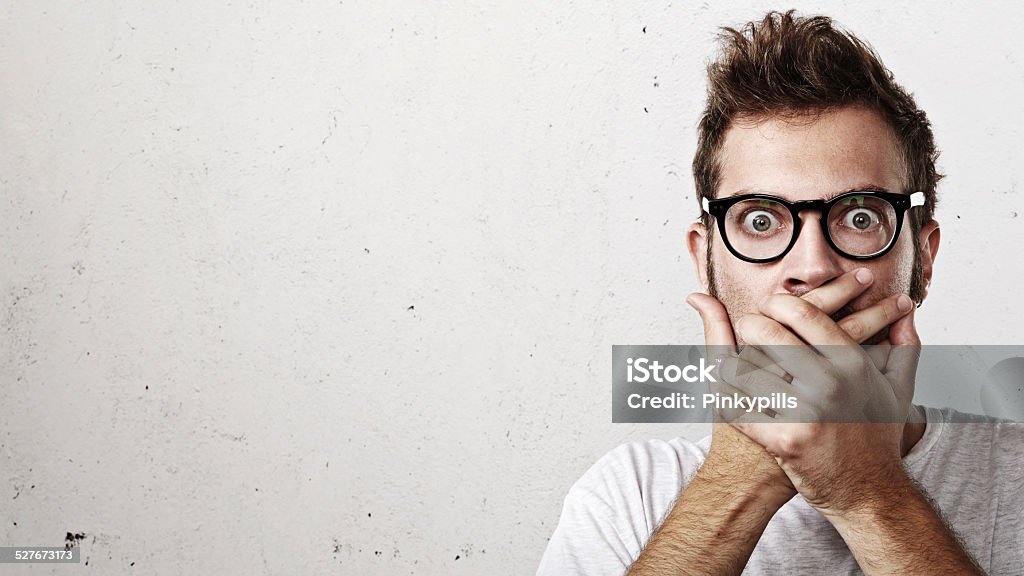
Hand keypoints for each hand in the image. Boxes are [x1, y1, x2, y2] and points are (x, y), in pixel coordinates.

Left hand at [714, 271, 919, 515]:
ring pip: (749, 369)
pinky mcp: (785, 440)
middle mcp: (830, 384)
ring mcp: (806, 412)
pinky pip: (742, 409)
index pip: (805, 315)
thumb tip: (905, 309)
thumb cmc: (878, 437)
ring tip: (733, 361)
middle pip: (769, 334)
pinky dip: (730, 400)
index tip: (770, 306)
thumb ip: (903, 345)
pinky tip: (729, 394)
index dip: (779, 304)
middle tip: (745, 326)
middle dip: (750, 325)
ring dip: (736, 363)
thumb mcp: (898, 389)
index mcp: (853, 364)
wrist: (871, 493)